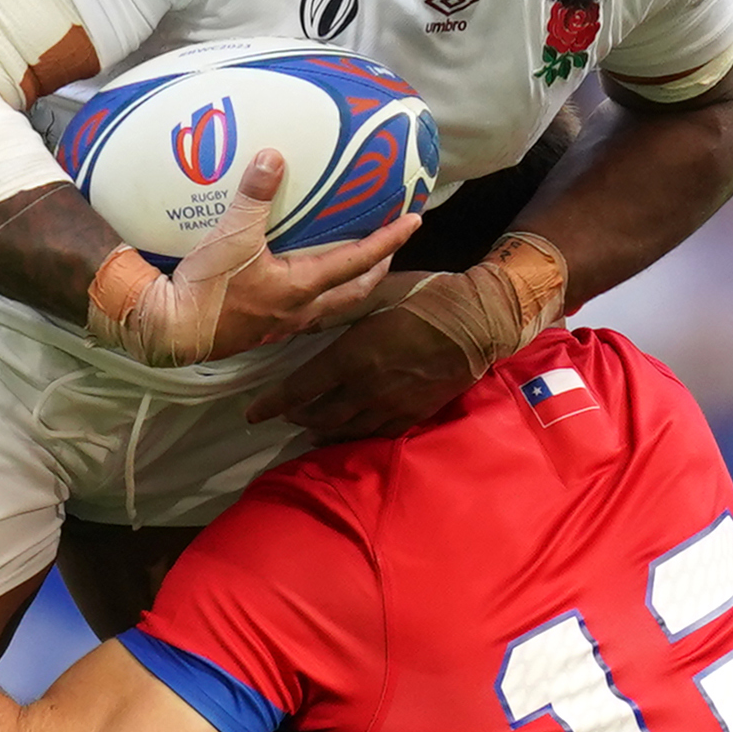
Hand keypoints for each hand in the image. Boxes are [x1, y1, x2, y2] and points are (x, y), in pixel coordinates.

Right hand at [96, 149, 416, 365]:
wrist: (170, 329)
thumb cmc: (206, 288)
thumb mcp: (231, 236)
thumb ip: (253, 196)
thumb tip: (273, 157)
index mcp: (302, 287)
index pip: (358, 261)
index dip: (389, 240)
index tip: (414, 221)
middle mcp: (300, 310)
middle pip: (354, 292)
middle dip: (377, 270)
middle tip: (392, 249)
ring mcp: (281, 323)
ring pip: (331, 306)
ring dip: (349, 287)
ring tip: (356, 267)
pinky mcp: (260, 328)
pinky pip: (304, 311)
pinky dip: (317, 295)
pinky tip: (303, 283)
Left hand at [245, 277, 478, 437]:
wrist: (479, 321)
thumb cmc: (428, 298)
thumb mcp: (378, 295)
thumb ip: (344, 307)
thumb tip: (314, 308)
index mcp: (352, 356)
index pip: (301, 387)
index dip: (273, 402)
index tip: (253, 411)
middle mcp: (366, 388)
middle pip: (320, 415)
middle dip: (297, 418)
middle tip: (284, 417)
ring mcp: (391, 406)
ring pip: (347, 430)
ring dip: (323, 432)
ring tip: (310, 431)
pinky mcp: (414, 414)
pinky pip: (378, 433)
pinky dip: (357, 436)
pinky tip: (351, 433)